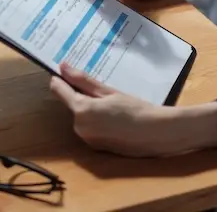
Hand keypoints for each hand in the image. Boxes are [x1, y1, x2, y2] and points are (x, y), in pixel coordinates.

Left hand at [49, 64, 180, 156]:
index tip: (63, 71)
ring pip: (81, 116)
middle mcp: (79, 127)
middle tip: (102, 89)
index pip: (60, 91)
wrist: (156, 134)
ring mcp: (86, 139)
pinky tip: (113, 118)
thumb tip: (62, 67)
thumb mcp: (108, 91)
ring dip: (89, 109)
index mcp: (81, 110)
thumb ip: (83, 81)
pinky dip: (96, 121)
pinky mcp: (95, 147)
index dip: (60, 79)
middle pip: (72, 105)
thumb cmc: (135, 108)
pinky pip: (89, 128)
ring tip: (112, 103)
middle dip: (81, 95)